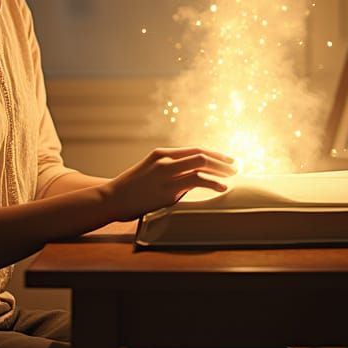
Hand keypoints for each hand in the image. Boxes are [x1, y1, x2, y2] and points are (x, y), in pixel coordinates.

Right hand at [101, 147, 237, 221]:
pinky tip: (222, 187)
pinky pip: (195, 182)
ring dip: (220, 170)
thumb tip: (191, 179)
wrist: (112, 198)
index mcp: (161, 153)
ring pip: (200, 165)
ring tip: (233, 176)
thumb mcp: (149, 172)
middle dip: (221, 160)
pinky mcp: (167, 190)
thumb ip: (169, 171)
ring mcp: (166, 174)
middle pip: (201, 155)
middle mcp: (165, 160)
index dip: (214, 154)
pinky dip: (212, 183)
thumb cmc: (131, 188)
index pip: (194, 149)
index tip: (227, 159)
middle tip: (235, 166)